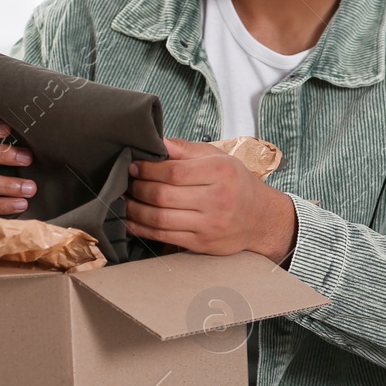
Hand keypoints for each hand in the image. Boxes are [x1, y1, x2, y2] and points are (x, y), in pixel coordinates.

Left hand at [125, 136, 298, 261]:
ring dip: (135, 209)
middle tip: (127, 182)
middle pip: (163, 196)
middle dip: (138, 188)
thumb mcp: (218, 158)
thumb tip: (157, 141)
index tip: (135, 166)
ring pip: (159, 218)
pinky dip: (142, 228)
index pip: (173, 172)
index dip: (148, 169)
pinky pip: (163, 236)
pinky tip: (131, 219)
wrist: (260, 218)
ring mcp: (209, 225)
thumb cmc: (235, 183)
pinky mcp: (201, 244)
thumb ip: (186, 150)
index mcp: (220, 173)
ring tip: (125, 199)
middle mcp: (217, 200)